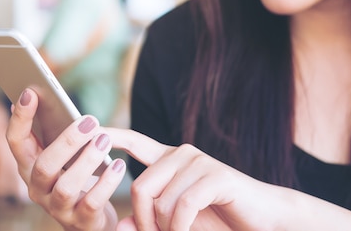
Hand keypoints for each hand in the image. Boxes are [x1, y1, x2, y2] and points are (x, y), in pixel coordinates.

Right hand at [6, 88, 127, 230]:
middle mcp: (37, 189)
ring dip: (87, 162)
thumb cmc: (74, 175)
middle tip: (90, 121)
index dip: (20, 118)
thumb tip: (30, 93)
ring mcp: (57, 208)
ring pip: (66, 187)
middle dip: (66, 142)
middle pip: (43, 166)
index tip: (31, 91)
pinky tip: (119, 166)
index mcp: (28, 166)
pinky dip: (106, 184)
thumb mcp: (59, 154)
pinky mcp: (81, 222)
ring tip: (104, 141)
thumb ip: (47, 129)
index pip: (15, 142)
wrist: (90, 220)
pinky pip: (92, 204)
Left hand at [107, 129, 276, 230]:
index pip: (133, 141)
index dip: (110, 135)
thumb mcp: (175, 223)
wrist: (263, 221)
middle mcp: (181, 154)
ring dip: (166, 229)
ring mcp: (199, 162)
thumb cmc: (217, 219)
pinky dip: (181, 229)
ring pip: (160, 201)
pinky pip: (182, 206)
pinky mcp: (216, 176)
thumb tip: (120, 226)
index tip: (87, 129)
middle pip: (139, 187)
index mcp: (168, 159)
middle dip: (144, 222)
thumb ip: (149, 221)